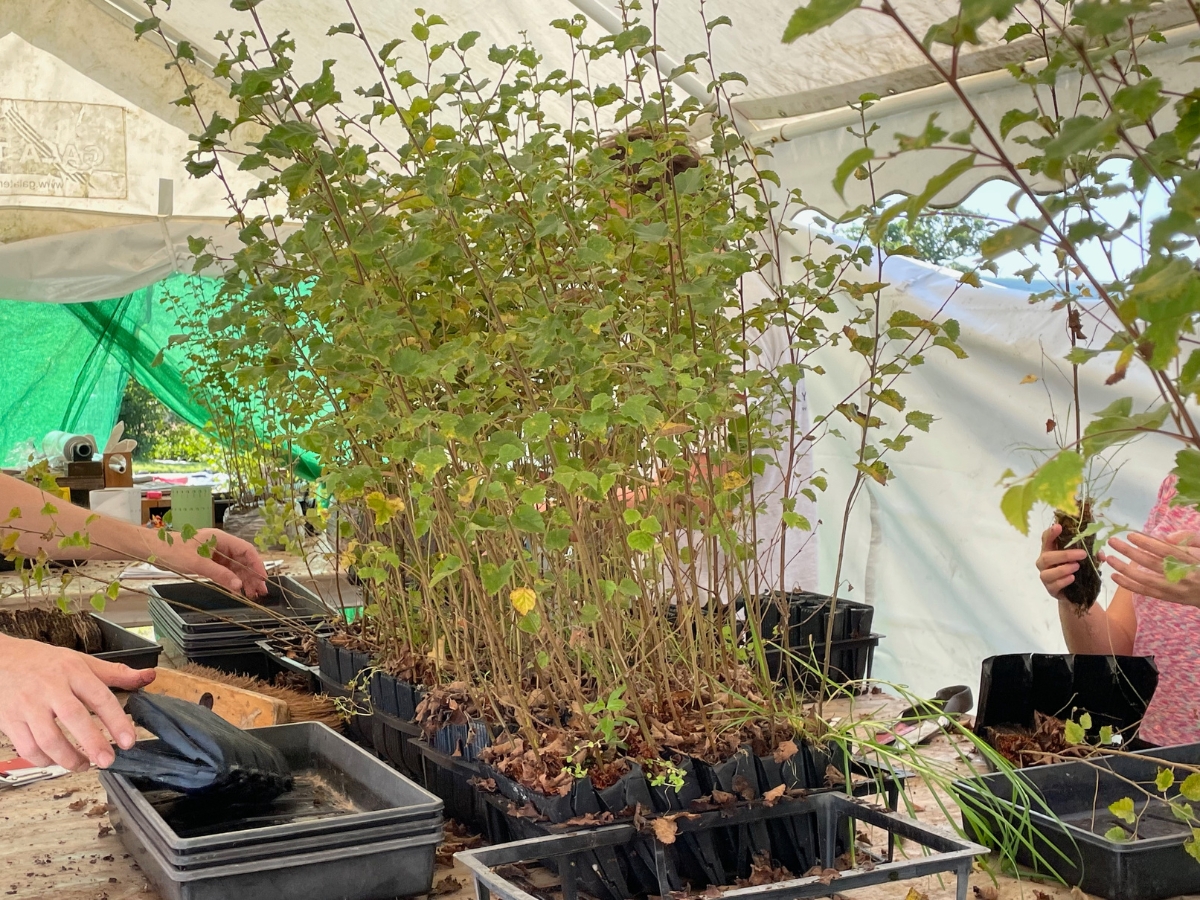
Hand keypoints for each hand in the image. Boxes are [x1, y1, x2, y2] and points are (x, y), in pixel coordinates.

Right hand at [0, 635, 154, 769]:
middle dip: (93, 742)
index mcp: (73, 672)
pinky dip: (43, 760)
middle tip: (107, 760)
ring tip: (84, 765)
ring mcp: (27, 705)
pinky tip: (55, 761)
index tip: (128, 740)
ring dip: (68, 758)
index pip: (100, 697)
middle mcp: (50, 688)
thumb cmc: (42, 662)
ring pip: (47, 738)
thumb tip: (148, 676)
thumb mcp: (81, 661)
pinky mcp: (9, 720)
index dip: (116, 720)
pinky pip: (27, 747)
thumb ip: (115, 673)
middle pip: (74, 718)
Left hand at [158, 528, 268, 598]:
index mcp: (221, 539)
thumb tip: (238, 585)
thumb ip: (220, 574)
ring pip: (235, 567)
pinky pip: (225, 571)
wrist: (154, 550)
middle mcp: (221, 545)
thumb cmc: (173, 551)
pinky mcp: (208, 562)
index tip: (262, 578)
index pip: (246, 550)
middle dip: (252, 575)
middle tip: (260, 591)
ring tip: (251, 594)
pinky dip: (232, 581)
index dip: (257, 564)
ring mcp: (215, 554)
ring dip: (243, 580)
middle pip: (242, 560)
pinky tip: (237, 590)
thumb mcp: (198, 563)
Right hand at [1036, 523, 1087, 600]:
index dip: (1051, 533)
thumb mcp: (1083, 560)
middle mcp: (1044, 563)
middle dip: (1065, 555)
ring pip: (1048, 572)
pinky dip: (1063, 581)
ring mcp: (1045, 576)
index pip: (1046, 539)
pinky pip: (1054, 585)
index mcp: (1050, 551)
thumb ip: (1090, 555)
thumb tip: (1101, 554)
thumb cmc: (1076, 571)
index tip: (1059, 526)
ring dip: (1063, 569)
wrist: (1074, 593)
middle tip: (1083, 554)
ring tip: (1077, 567)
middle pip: (1046, 557)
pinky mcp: (1050, 589)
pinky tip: (1072, 578)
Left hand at [1107, 531, 1199, 607]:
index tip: (1131, 535)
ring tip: (1109, 558)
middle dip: (1130, 552)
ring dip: (1125, 569)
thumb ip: (1189, 538)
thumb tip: (1167, 538)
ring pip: (1145, 579)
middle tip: (1113, 542)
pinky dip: (1129, 585)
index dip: (1148, 544)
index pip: (1166, 551)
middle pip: (1152, 563)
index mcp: (1190, 562)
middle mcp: (1181, 576)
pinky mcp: (1168, 597)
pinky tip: (1114, 576)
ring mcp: (1173, 589)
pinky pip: (1146, 592)